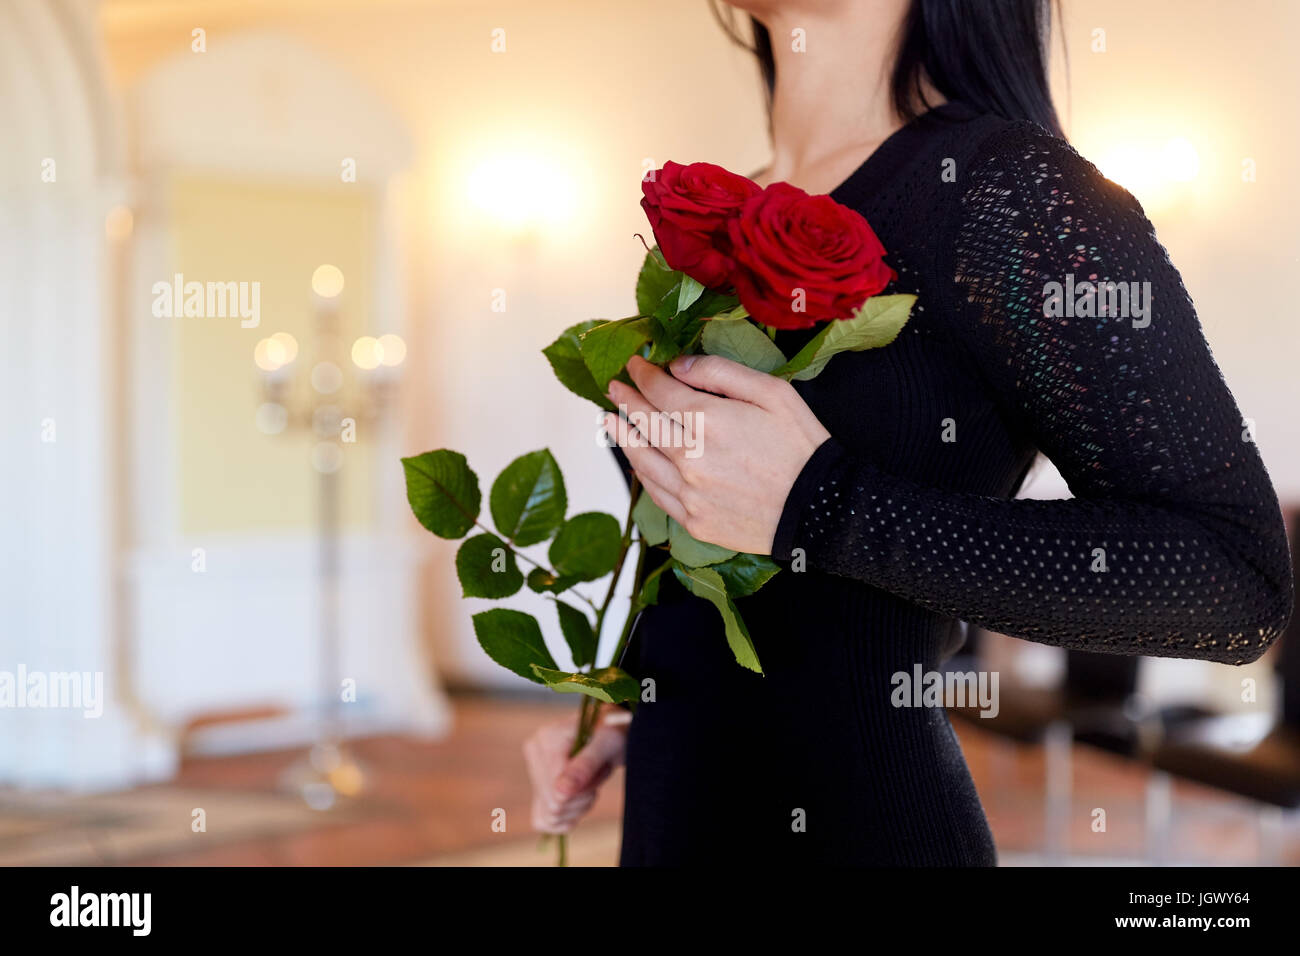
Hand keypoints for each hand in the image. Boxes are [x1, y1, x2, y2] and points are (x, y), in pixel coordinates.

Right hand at [523, 710, 629, 833]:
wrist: (610, 736)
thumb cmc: (612, 733)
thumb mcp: (608, 744)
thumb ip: (585, 765)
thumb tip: (561, 792)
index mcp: (546, 739)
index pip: (556, 789)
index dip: (583, 790)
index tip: (599, 770)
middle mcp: (533, 754)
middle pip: (553, 805)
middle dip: (582, 799)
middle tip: (596, 777)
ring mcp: (533, 772)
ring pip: (550, 816)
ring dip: (578, 807)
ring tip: (589, 784)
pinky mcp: (537, 788)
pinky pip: (543, 821)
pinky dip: (566, 817)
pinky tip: (579, 800)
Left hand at [603, 353, 830, 554]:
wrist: (821, 509)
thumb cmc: (801, 446)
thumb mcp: (772, 392)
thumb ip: (720, 373)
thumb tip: (678, 366)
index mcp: (708, 421)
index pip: (660, 391)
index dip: (643, 374)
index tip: (635, 364)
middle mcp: (689, 458)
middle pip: (644, 423)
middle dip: (625, 401)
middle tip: (612, 388)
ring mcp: (688, 493)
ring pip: (641, 460)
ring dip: (622, 437)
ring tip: (609, 421)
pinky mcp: (694, 520)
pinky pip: (656, 494)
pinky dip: (641, 473)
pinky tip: (637, 462)